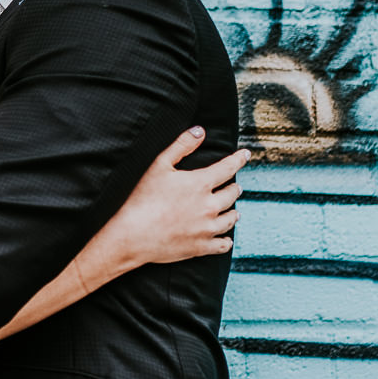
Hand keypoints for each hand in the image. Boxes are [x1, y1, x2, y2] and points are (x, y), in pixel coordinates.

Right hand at [79, 127, 246, 280]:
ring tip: (235, 211)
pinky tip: (227, 239)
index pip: (227, 168)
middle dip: (234, 188)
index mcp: (200, 183)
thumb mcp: (158, 164)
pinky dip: (226, 240)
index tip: (246, 154)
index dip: (239, 159)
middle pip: (231, 194)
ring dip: (233, 212)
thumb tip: (200, 131)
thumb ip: (181, 145)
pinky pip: (222, 244)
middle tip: (235, 186)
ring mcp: (206, 228)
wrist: (132, 235)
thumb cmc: (141, 198)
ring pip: (230, 219)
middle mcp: (209, 206)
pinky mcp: (200, 247)